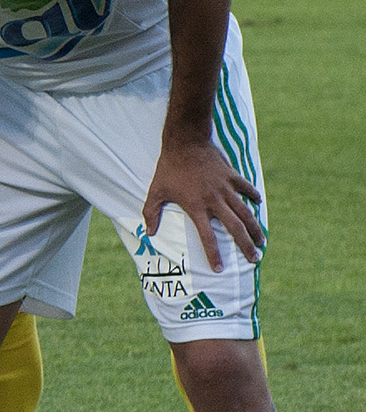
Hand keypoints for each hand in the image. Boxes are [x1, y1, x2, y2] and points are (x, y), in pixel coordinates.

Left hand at [144, 140, 262, 272]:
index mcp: (196, 207)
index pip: (207, 237)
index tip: (219, 269)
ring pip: (245, 212)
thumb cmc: (168, 169)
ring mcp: (225, 188)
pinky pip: (247, 189)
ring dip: (255, 228)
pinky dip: (253, 196)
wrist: (185, 143)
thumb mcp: (155, 192)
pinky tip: (258, 204)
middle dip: (245, 245)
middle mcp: (214, 200)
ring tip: (262, 241)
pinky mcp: (232, 176)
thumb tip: (149, 233)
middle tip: (255, 259)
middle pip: (234, 228)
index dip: (214, 254)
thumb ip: (151, 213)